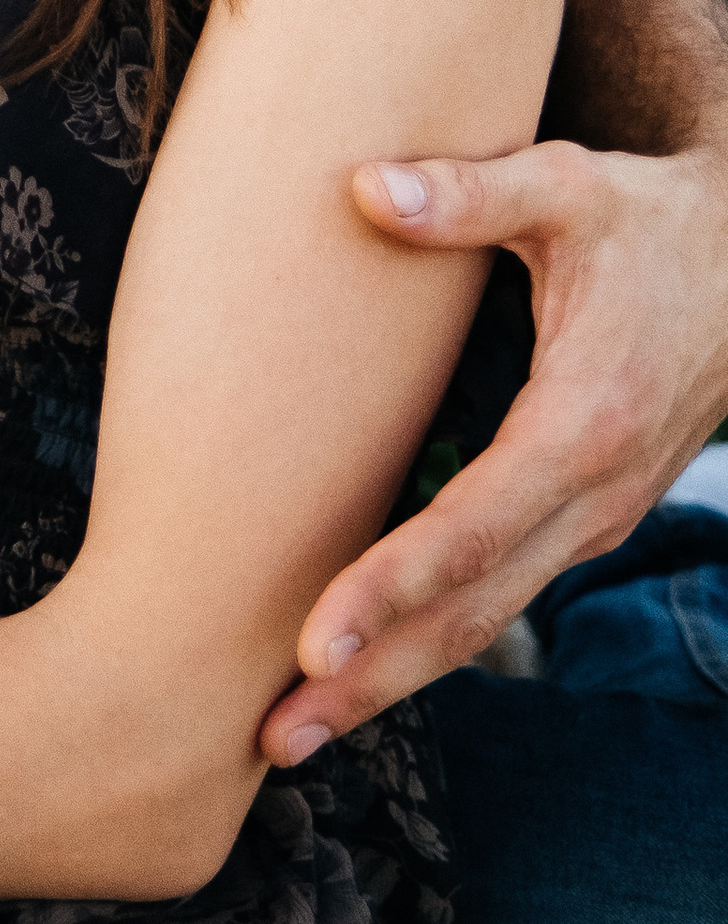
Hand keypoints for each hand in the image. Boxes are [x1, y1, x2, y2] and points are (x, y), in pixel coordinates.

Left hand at [260, 137, 727, 760]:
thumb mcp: (568, 187)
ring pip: (488, 619)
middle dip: (375, 678)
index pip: (474, 529)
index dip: (390, 588)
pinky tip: (361, 670)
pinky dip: (430, 641)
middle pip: (475, 610)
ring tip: (292, 730)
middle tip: (276, 736)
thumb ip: (469, 193)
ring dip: (394, 678)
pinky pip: (500, 594)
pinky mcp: (581, 521)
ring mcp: (593, 520)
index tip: (311, 640)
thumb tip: (362, 189)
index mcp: (584, 423)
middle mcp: (594, 495)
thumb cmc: (646, 220)